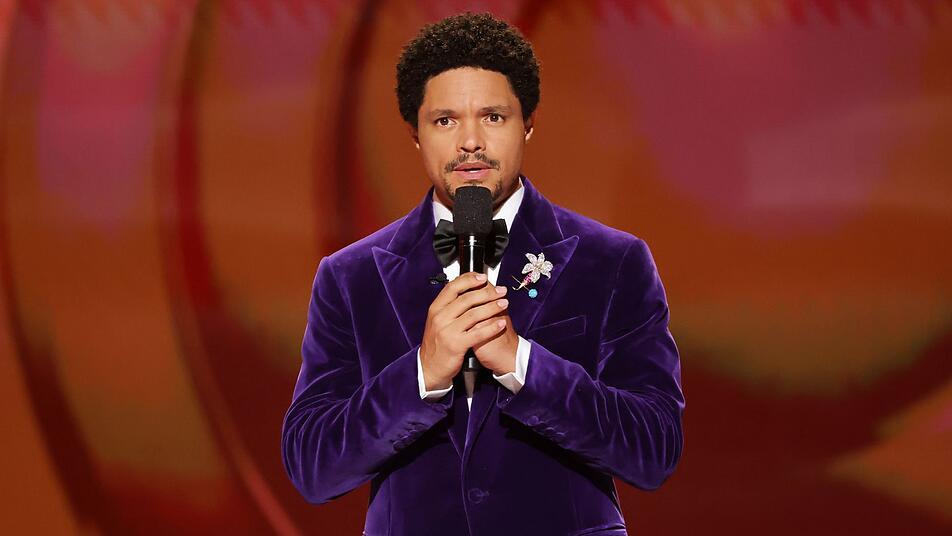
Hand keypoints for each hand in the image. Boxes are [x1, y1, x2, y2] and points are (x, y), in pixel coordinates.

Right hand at [419, 272, 509, 389]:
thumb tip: (466, 289)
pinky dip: (491, 327)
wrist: (428, 367)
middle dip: (487, 292)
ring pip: (474, 314)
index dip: (469, 280)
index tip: (483, 277)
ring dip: (492, 307)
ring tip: (504, 303)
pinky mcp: (456, 345)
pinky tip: (501, 323)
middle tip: (501, 290)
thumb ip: (449, 306)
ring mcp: (447, 331)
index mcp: (436, 309)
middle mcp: (440, 317)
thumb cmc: (436, 343)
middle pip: (466, 298)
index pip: (453, 287)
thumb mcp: (437, 321)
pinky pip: (478, 333)